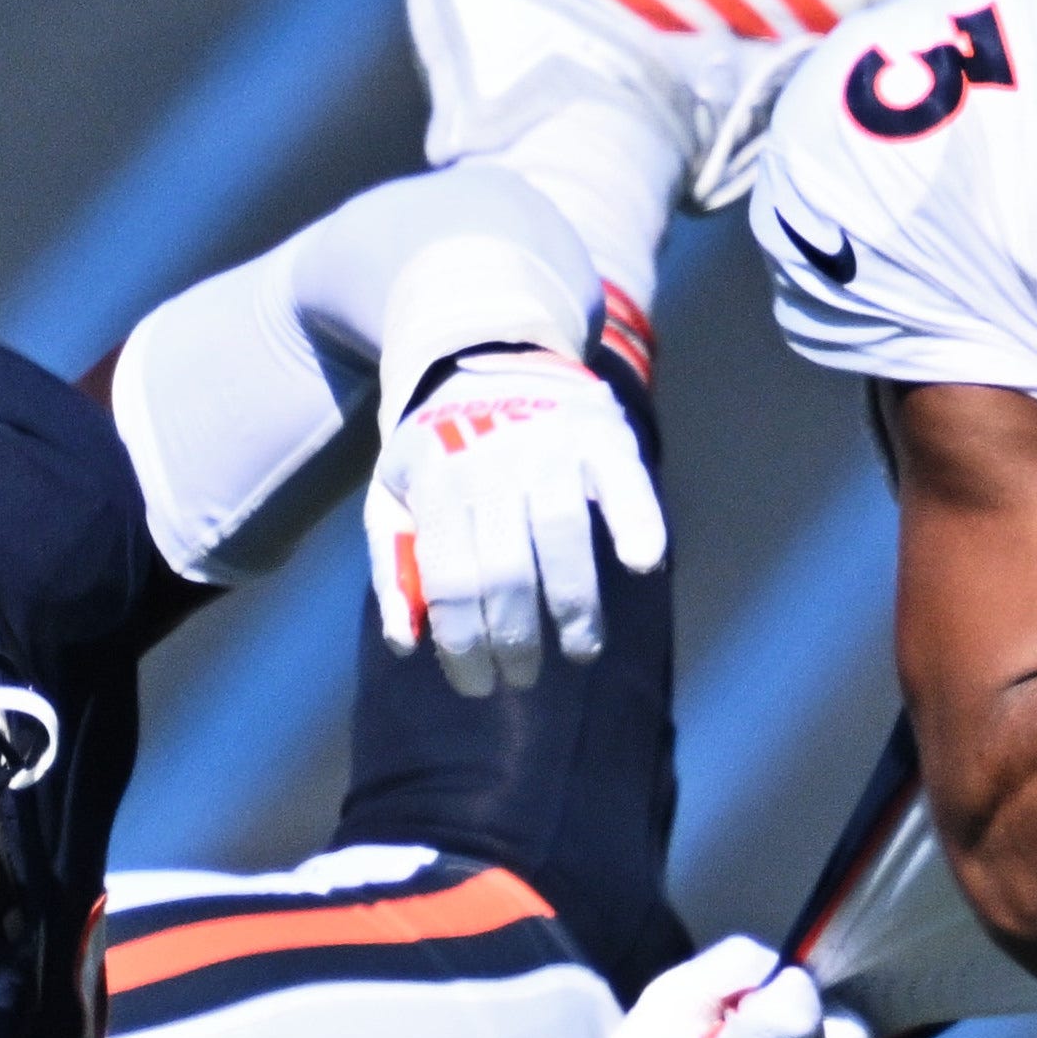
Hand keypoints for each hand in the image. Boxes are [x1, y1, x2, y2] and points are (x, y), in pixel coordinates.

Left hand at [366, 346, 666, 698]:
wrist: (488, 351)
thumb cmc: (440, 444)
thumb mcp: (393, 492)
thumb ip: (394, 566)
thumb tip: (405, 644)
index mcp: (436, 483)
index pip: (450, 582)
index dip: (462, 646)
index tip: (477, 686)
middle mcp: (492, 464)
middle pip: (505, 573)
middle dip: (514, 642)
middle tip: (524, 676)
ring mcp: (549, 447)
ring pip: (562, 542)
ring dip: (575, 611)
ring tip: (580, 650)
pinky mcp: (600, 433)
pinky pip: (624, 484)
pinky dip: (637, 523)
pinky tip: (643, 564)